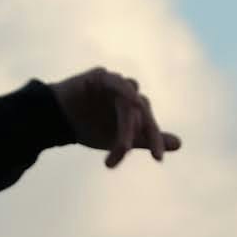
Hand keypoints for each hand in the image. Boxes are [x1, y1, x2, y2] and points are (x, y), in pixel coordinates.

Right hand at [47, 66, 179, 168]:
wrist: (57, 121)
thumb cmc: (90, 128)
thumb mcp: (120, 140)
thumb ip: (146, 139)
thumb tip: (180, 144)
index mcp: (135, 110)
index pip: (149, 124)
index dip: (155, 139)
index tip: (158, 160)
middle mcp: (128, 95)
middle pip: (141, 113)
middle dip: (137, 135)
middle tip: (129, 152)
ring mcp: (115, 84)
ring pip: (130, 101)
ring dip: (127, 124)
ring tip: (121, 146)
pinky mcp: (101, 76)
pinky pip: (116, 81)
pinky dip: (124, 90)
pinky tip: (129, 100)